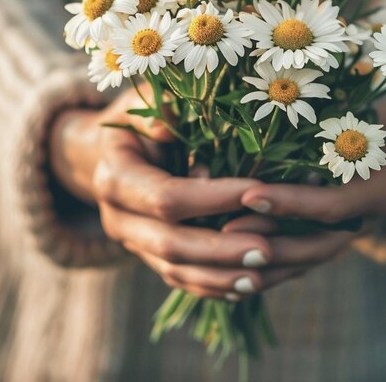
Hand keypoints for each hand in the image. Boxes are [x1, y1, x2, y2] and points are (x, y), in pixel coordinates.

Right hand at [50, 87, 294, 298]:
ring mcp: (133, 242)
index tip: (258, 191)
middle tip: (269, 249)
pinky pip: (181, 279)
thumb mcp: (143, 100)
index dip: (211, 197)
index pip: (166, 196)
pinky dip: (214, 285)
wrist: (115, 152)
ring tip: (266, 272)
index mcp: (115, 177)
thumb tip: (165, 128)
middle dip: (221, 249)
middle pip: (170, 244)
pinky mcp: (149, 256)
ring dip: (222, 276)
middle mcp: (118, 218)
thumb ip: (154, 110)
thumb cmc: (140, 116)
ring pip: (176, 271)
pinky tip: (249, 283)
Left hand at [223, 87, 385, 288]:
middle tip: (225, 231)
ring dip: (264, 254)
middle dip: (270, 241)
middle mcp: (365, 218)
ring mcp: (346, 228)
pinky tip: (233, 250)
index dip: (293, 203)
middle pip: (317, 244)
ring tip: (222, 241)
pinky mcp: (328, 228)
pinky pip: (298, 250)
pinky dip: (269, 255)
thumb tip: (363, 106)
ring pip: (304, 254)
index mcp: (382, 191)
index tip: (251, 195)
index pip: (335, 207)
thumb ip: (384, 112)